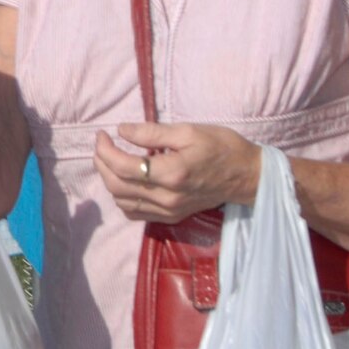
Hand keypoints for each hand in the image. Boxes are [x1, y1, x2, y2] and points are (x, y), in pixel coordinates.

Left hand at [95, 122, 261, 221]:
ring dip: (109, 180)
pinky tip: (124, 181)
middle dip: (102, 163)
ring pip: (122, 202)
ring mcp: (168, 211)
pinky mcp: (171, 217)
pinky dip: (122, 198)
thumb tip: (121, 131)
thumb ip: (152, 133)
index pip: (123, 166)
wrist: (246, 176)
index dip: (105, 150)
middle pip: (117, 186)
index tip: (102, 134)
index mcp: (171, 173)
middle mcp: (167, 197)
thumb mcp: (188, 131)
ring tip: (109, 160)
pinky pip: (135, 213)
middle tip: (101, 145)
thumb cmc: (221, 147)